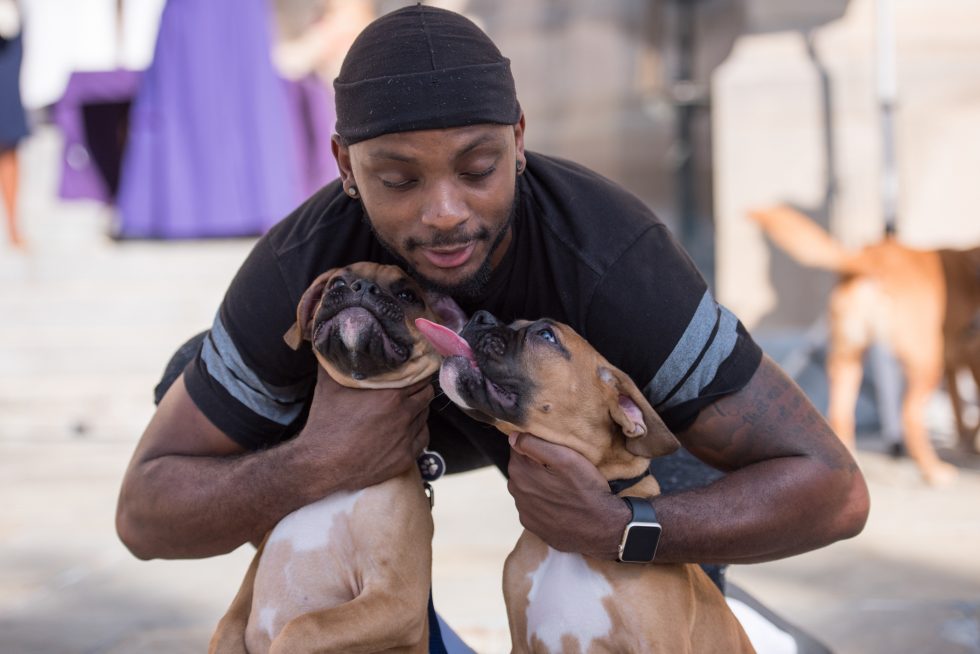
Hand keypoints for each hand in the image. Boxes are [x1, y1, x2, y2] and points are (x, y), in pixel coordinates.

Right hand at [293, 367, 433, 496]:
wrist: (322, 464)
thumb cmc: (325, 423)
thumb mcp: (329, 384)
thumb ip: (338, 359)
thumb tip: (337, 338)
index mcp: (391, 395)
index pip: (420, 375)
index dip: (416, 371)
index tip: (412, 369)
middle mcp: (404, 415)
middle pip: (426, 394)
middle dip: (418, 389)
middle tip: (409, 388)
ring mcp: (406, 438)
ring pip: (425, 416)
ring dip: (418, 410)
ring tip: (404, 408)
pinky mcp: (405, 458)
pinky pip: (423, 438)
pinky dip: (417, 432)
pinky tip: (405, 429)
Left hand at [507, 432, 630, 559]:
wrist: (603, 529)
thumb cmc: (586, 489)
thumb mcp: (566, 458)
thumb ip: (534, 444)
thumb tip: (513, 436)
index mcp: (520, 472)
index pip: (518, 446)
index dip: (536, 444)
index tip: (553, 449)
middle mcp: (516, 493)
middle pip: (521, 467)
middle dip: (536, 464)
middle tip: (560, 467)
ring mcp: (524, 512)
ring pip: (527, 487)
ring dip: (539, 483)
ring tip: (562, 486)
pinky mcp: (533, 526)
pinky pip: (533, 506)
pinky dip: (542, 502)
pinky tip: (560, 503)